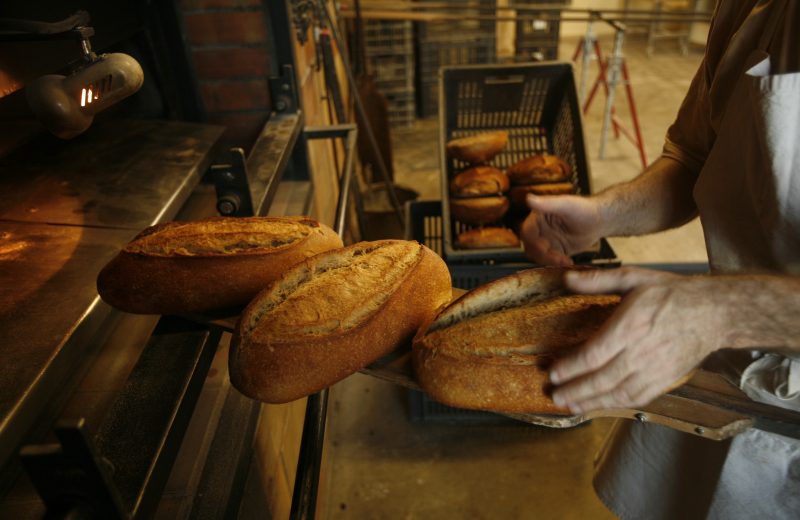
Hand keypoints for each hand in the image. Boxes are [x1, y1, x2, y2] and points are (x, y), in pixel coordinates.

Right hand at [519, 194, 603, 265]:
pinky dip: (556, 264)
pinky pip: (550, 261)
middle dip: (542, 254)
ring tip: (564, 260)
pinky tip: (568, 262)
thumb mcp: (566, 205)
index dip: (533, 241)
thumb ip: (547, 203)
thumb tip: (529, 198)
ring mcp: (548, 241)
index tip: (545, 246)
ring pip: (539, 256)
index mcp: (538, 217)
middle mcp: (540, 229)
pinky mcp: (556, 250)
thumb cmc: (584, 208)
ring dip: (549, 261)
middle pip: (530, 247)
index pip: (526, 232)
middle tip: (557, 257)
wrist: (601, 220)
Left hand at [549, 267, 722, 412]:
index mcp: (632, 324)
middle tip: (554, 395)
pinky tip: (600, 405)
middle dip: (576, 390)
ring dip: (592, 402)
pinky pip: (638, 397)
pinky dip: (617, 405)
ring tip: (571, 405)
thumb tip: (566, 278)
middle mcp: (642, 351)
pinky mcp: (667, 379)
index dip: (572, 367)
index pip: (595, 353)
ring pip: (619, 393)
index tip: (553, 372)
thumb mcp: (635, 277)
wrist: (715, 312)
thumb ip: (598, 280)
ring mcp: (656, 368)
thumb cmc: (672, 293)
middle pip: (603, 378)